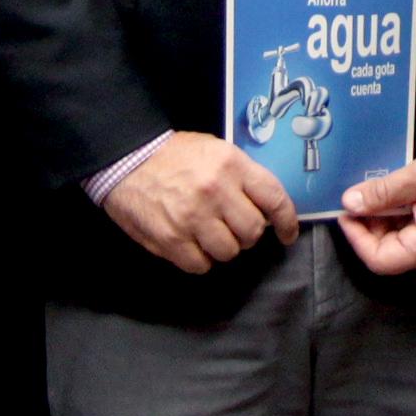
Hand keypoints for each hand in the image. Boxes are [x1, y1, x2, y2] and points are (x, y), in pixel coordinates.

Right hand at [100, 132, 299, 273]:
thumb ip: (242, 176)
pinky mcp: (171, 239)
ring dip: (223, 248)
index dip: (287, 221)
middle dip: (247, 234)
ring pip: (229, 252)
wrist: (127, 158)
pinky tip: (191, 244)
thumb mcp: (215, 150)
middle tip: (233, 226)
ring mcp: (193, 217)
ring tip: (209, 234)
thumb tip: (266, 208)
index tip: (288, 234)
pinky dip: (200, 260)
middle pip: (253, 232)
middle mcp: (216, 191)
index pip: (274, 198)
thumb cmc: (174, 155)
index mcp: (232, 164)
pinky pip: (201, 265)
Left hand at [339, 143, 415, 273]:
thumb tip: (349, 204)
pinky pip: (414, 231)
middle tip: (356, 197)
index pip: (380, 260)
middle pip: (389, 252)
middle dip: (368, 226)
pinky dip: (399, 214)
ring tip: (373, 191)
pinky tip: (392, 193)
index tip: (345, 212)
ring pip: (400, 241)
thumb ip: (382, 193)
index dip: (357, 238)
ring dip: (383, 218)